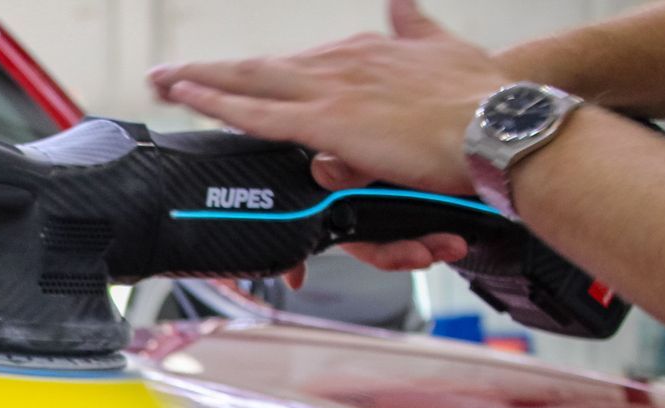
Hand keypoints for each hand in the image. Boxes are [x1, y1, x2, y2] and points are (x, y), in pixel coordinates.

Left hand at [150, 0, 506, 281]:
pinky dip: (217, 102)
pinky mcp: (327, 122)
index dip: (254, 73)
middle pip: (260, 69)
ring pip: (249, 83)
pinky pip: (257, 112)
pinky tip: (187, 97)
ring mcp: (330, 90)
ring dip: (201, 82)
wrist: (501, 126)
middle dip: (210, 72)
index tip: (224, 76)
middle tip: (167, 75)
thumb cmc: (482, 101)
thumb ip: (413, 25)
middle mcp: (340, 64)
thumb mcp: (445, 49)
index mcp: (365, 54)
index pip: (296, 66)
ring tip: (163, 83)